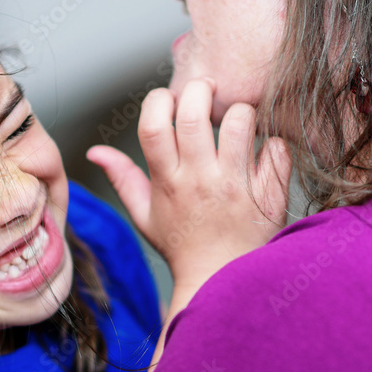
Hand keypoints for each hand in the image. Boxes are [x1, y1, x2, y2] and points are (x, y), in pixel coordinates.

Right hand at [87, 78, 291, 296]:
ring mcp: (236, 186)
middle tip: (208, 93)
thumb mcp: (144, 215)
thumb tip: (95, 151)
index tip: (169, 102)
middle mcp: (201, 180)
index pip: (153, 125)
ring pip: (242, 121)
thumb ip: (122, 179)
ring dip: (241, 113)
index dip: (158, 101)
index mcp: (167, 181)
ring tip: (239, 123)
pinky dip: (272, 146)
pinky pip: (276, 148)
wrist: (222, 280)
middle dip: (201, 91)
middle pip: (195, 113)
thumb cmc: (182, 246)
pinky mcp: (268, 193)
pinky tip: (263, 157)